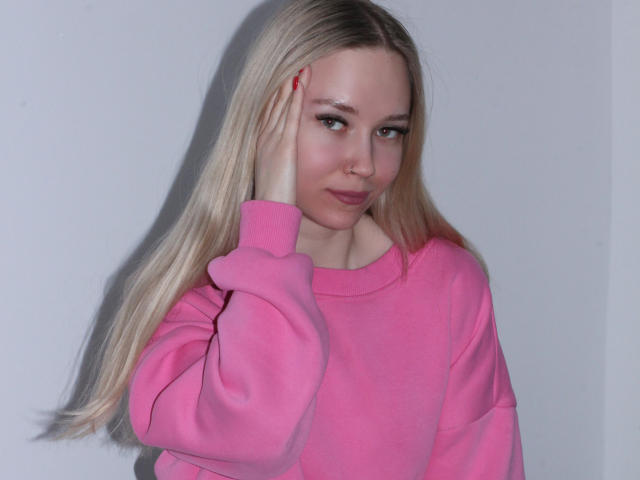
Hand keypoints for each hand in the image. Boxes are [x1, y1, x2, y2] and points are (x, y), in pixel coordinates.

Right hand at [254, 67, 308, 204]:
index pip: (270, 113)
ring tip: (300, 65)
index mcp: (262, 145)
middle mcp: (265, 139)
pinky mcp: (284, 146)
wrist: (269, 211)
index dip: (277, 94)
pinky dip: (295, 98)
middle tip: (294, 62)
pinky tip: (300, 82)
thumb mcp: (276, 177)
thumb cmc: (274, 200)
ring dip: (290, 84)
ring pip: (281, 105)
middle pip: (274, 104)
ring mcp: (273, 141)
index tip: (286, 77)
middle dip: (283, 83)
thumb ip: (281, 164)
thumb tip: (286, 162)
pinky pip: (290, 116)